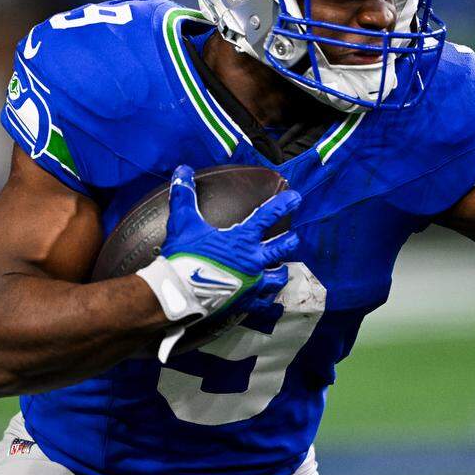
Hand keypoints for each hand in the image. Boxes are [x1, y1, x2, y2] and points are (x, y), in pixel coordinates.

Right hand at [135, 165, 299, 359]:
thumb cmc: (183, 256)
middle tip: (294, 237)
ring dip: (281, 272)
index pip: (268, 215)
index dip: (284, 203)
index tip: (296, 197)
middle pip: (282, 247)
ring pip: (278, 278)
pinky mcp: (245, 303)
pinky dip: (270, 303)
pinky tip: (273, 304)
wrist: (178, 293)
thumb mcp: (183, 223)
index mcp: (242, 239)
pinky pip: (264, 304)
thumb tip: (182, 170)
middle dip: (290, 240)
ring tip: (281, 270)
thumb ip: (184, 196)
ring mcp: (252, 283)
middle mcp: (253, 261)